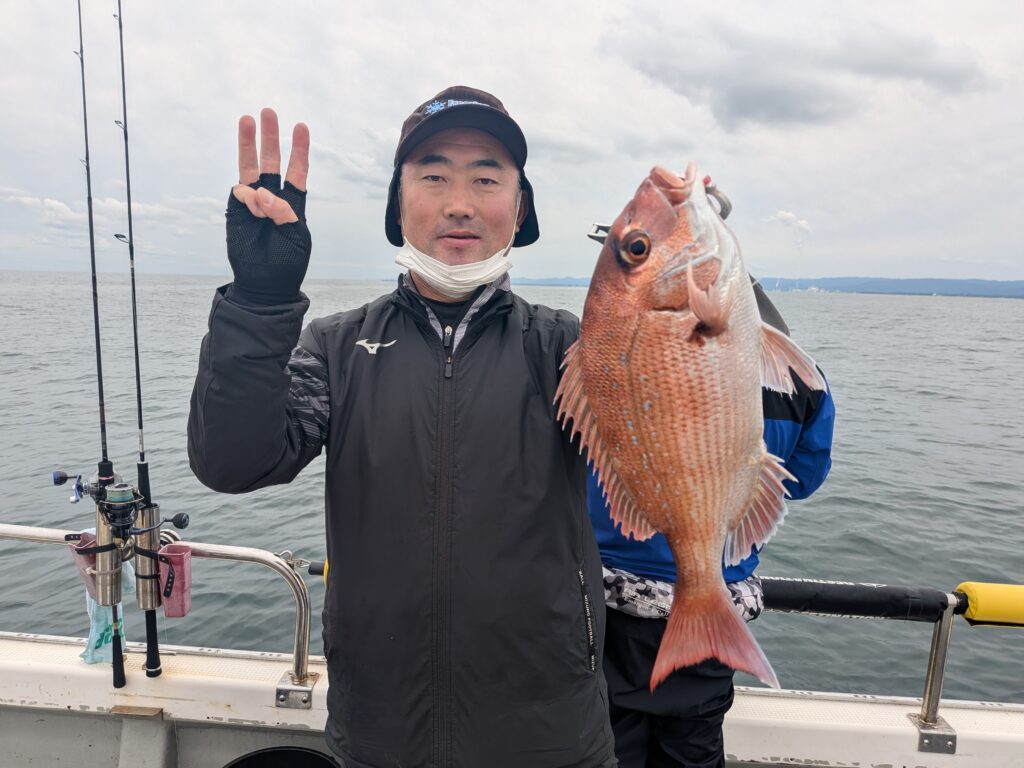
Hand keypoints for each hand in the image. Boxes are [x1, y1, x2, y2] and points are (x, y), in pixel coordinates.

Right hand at [225, 108, 311, 304]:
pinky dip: (249, 196)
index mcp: (293, 203)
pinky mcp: (235, 210)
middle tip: (267, 112)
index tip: (301, 126)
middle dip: (270, 137)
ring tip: (246, 120)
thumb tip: (261, 192)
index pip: (297, 171)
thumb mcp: (296, 237)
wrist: (265, 284)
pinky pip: (241, 192)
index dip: (299, 149)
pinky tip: (255, 207)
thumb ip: (285, 212)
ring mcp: (252, 202)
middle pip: (272, 161)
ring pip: (250, 168)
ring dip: (248, 144)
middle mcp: (272, 197)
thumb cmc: (286, 262)